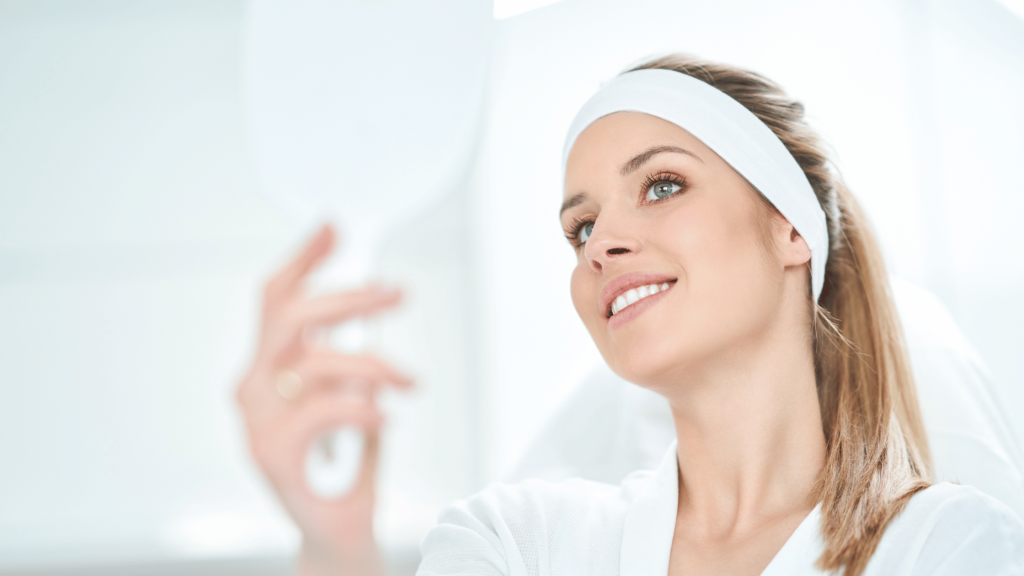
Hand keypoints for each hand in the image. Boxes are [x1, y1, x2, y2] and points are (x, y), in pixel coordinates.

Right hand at [236, 225, 410, 575]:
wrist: (335, 530)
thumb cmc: (345, 462)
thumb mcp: (352, 394)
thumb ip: (351, 356)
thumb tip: (373, 308)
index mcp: (269, 369)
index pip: (275, 299)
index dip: (305, 258)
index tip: (336, 228)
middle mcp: (254, 389)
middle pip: (291, 316)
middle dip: (350, 296)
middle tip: (395, 292)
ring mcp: (257, 422)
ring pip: (314, 362)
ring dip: (373, 363)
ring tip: (407, 380)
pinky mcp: (272, 455)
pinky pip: (322, 410)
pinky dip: (363, 407)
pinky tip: (384, 418)